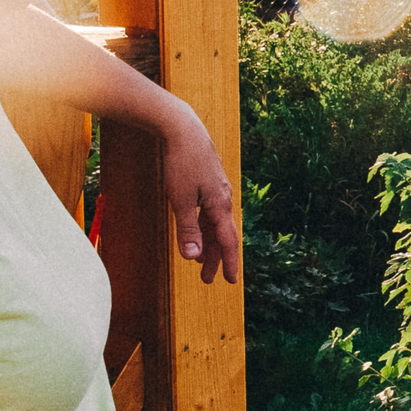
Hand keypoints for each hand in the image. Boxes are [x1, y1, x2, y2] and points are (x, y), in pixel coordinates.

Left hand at [163, 117, 240, 282]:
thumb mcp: (180, 200)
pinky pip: (209, 213)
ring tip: (198, 260)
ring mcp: (217, 191)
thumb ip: (187, 229)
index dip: (229, 262)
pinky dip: (203, 227)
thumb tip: (193, 257)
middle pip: (222, 235)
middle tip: (208, 279)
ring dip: (208, 243)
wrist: (184, 130)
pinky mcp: (209, 184)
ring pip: (215, 224)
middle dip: (216, 258)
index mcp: (220, 205)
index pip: (228, 241)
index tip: (230, 280)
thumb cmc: (182, 163)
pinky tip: (196, 231)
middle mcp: (223, 199)